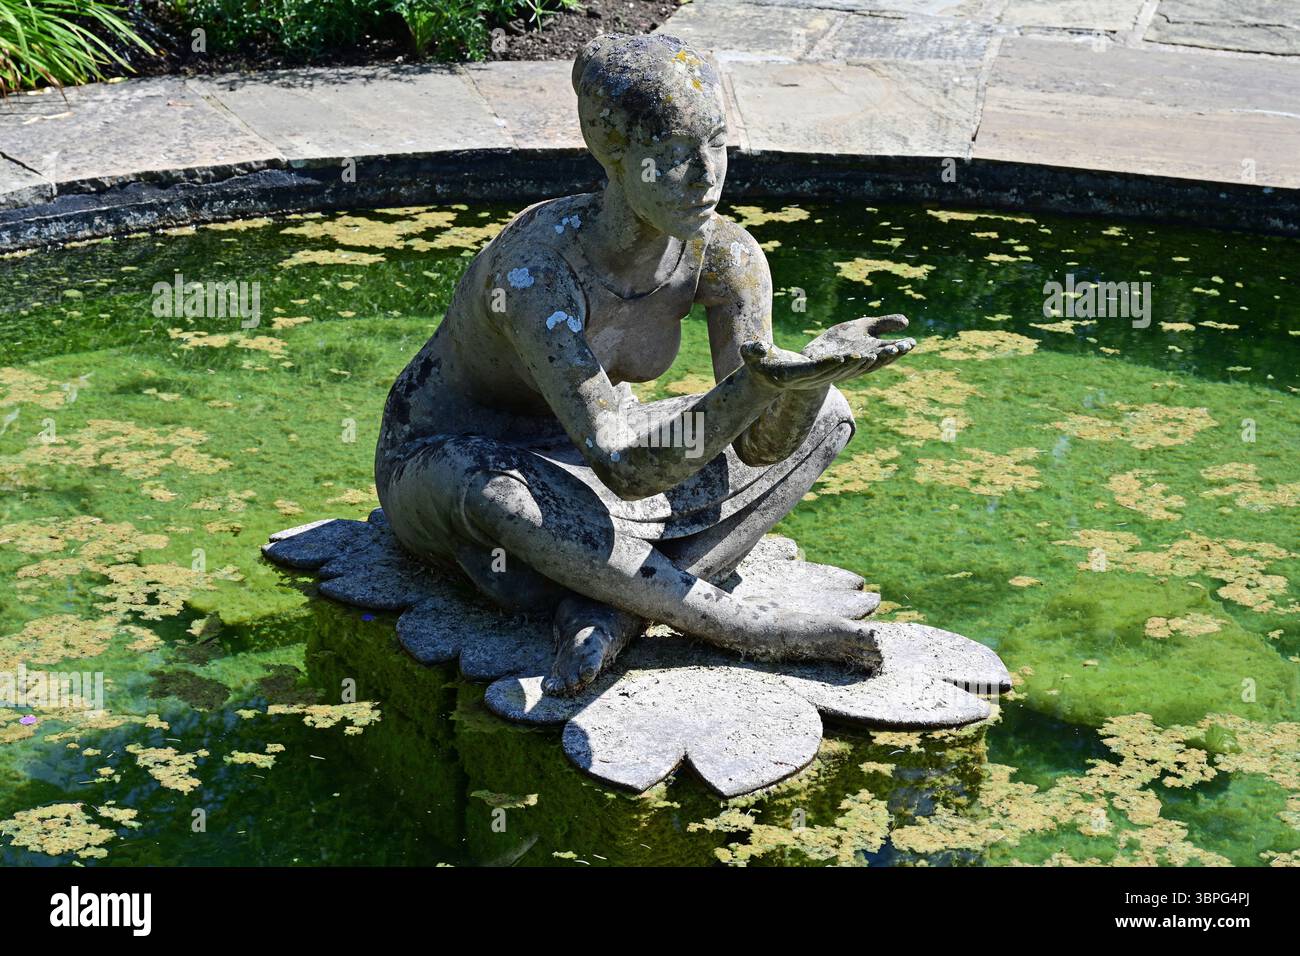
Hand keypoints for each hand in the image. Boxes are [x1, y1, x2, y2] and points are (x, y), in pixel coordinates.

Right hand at [740, 315, 913, 391]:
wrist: (768, 379)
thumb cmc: (759, 366)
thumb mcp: (753, 357)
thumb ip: (752, 352)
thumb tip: (755, 348)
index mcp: (798, 374)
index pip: (818, 369)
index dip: (834, 364)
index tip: (848, 357)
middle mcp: (815, 378)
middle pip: (840, 370)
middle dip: (859, 363)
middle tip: (877, 354)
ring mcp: (824, 377)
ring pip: (851, 370)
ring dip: (870, 362)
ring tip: (888, 351)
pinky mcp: (830, 373)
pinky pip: (851, 367)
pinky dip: (867, 360)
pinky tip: (881, 352)